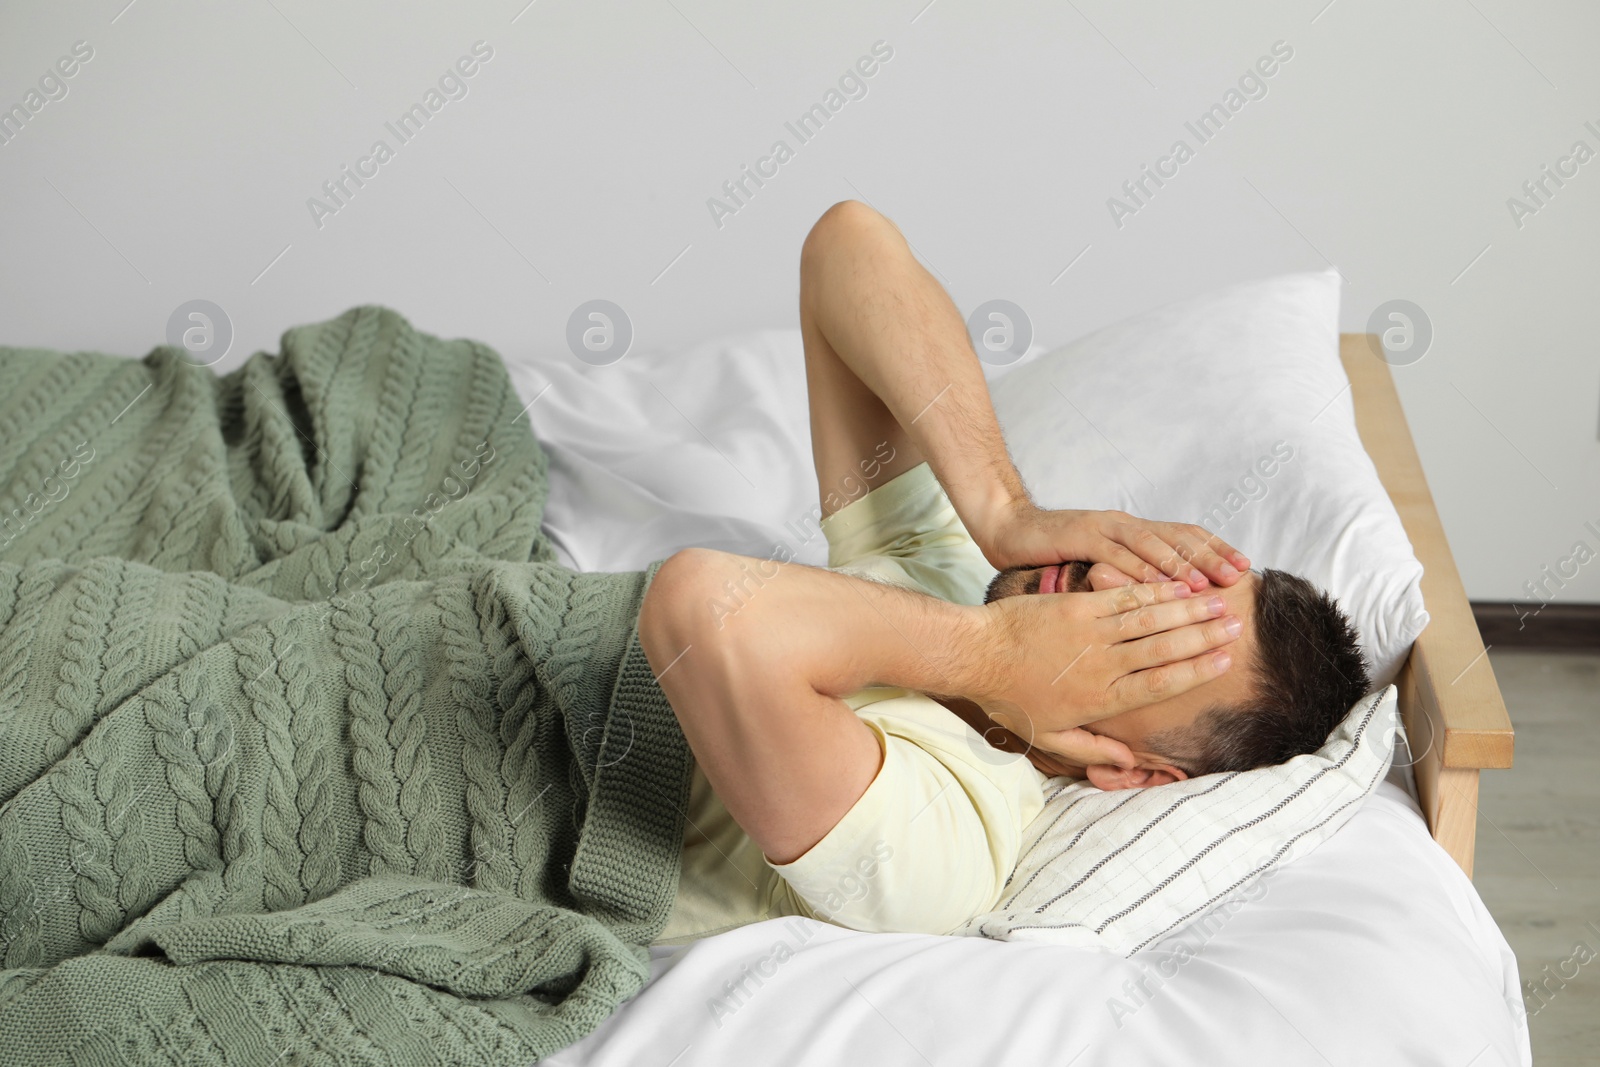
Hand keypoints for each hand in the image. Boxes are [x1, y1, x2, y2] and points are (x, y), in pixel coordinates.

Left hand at [972, 580, 1238, 737]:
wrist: (975, 656)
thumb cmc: (1009, 699)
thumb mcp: (1049, 738)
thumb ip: (1092, 751)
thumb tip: (1127, 765)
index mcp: (1100, 698)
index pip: (1159, 684)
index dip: (1195, 671)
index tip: (1223, 662)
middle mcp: (1102, 664)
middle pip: (1164, 648)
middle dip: (1203, 636)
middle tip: (1236, 626)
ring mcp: (1089, 632)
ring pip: (1149, 619)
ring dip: (1187, 609)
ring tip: (1217, 601)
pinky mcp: (1075, 605)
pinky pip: (1122, 597)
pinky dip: (1152, 590)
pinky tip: (1175, 585)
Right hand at [975, 501, 1250, 590]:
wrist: (1008, 530)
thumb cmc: (1052, 553)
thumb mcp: (1099, 563)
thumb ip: (1127, 573)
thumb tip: (1162, 595)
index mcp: (1132, 531)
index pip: (1183, 536)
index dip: (1215, 550)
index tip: (1243, 570)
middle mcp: (1124, 525)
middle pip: (1177, 536)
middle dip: (1210, 555)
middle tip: (1238, 576)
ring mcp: (1103, 527)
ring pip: (1151, 543)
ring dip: (1180, 563)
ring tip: (1205, 584)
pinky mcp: (1079, 535)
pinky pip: (1115, 553)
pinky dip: (1137, 568)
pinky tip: (1156, 585)